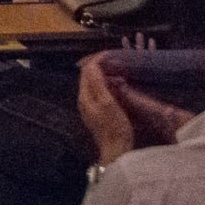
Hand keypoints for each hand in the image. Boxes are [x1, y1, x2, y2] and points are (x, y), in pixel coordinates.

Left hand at [75, 53, 139, 167]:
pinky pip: (100, 91)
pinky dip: (108, 84)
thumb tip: (93, 64)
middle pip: (89, 75)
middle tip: (117, 60)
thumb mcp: (108, 103)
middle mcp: (84, 99)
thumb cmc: (114, 127)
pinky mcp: (98, 111)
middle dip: (101, 65)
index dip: (98, 59)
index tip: (112, 53)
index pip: (87, 69)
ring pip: (95, 83)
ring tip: (119, 70)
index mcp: (85, 95)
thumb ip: (99, 83)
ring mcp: (90, 106)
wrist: (116, 150)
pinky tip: (119, 85)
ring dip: (105, 74)